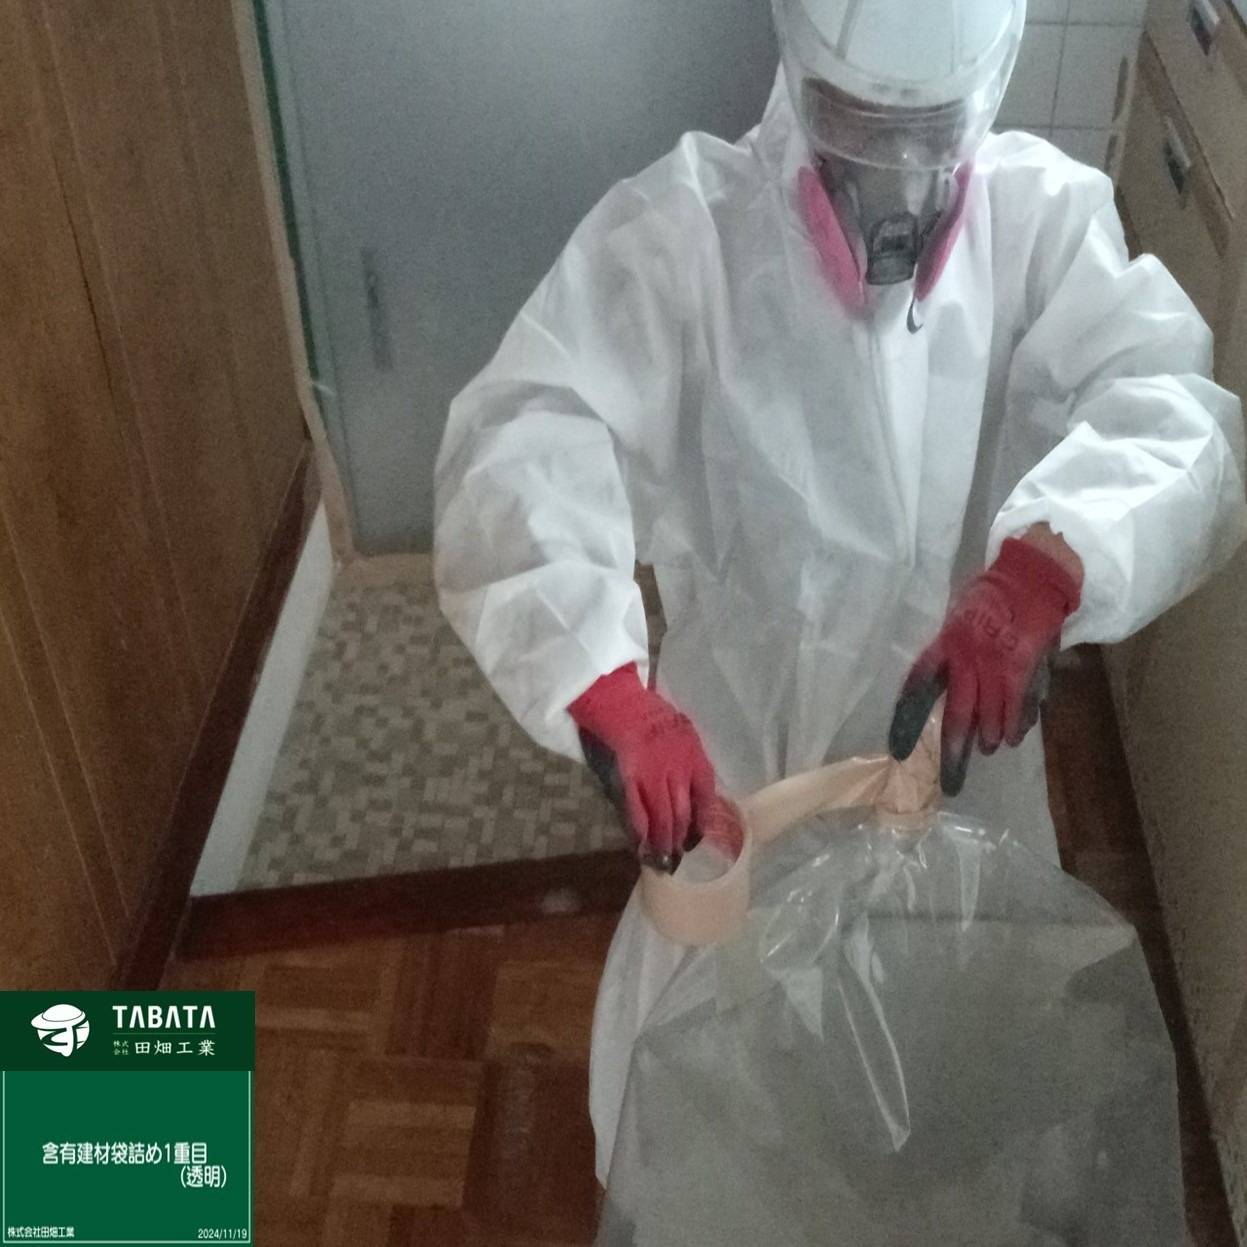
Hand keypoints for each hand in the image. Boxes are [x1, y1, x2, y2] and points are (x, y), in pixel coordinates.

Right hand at [568, 663, 714, 866]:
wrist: (622, 703)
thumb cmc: (655, 717)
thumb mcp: (686, 735)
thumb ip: (691, 763)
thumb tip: (697, 795)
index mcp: (695, 757)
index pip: (706, 798)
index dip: (703, 823)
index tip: (699, 840)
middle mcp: (678, 768)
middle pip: (683, 812)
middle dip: (681, 840)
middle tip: (679, 859)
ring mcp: (653, 774)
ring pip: (662, 816)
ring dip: (662, 842)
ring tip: (662, 862)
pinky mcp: (630, 778)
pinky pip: (637, 810)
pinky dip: (640, 831)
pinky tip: (641, 846)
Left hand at [888, 534, 1081, 795]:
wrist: (1033, 577)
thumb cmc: (989, 599)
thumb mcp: (957, 620)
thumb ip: (948, 654)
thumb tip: (937, 690)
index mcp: (945, 643)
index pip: (918, 686)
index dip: (908, 721)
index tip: (899, 752)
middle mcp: (968, 658)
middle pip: (957, 717)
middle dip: (953, 756)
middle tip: (950, 785)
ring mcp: (1000, 667)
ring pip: (991, 721)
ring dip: (988, 739)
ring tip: (986, 749)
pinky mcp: (1028, 671)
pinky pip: (1020, 711)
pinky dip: (1018, 726)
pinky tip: (1014, 737)